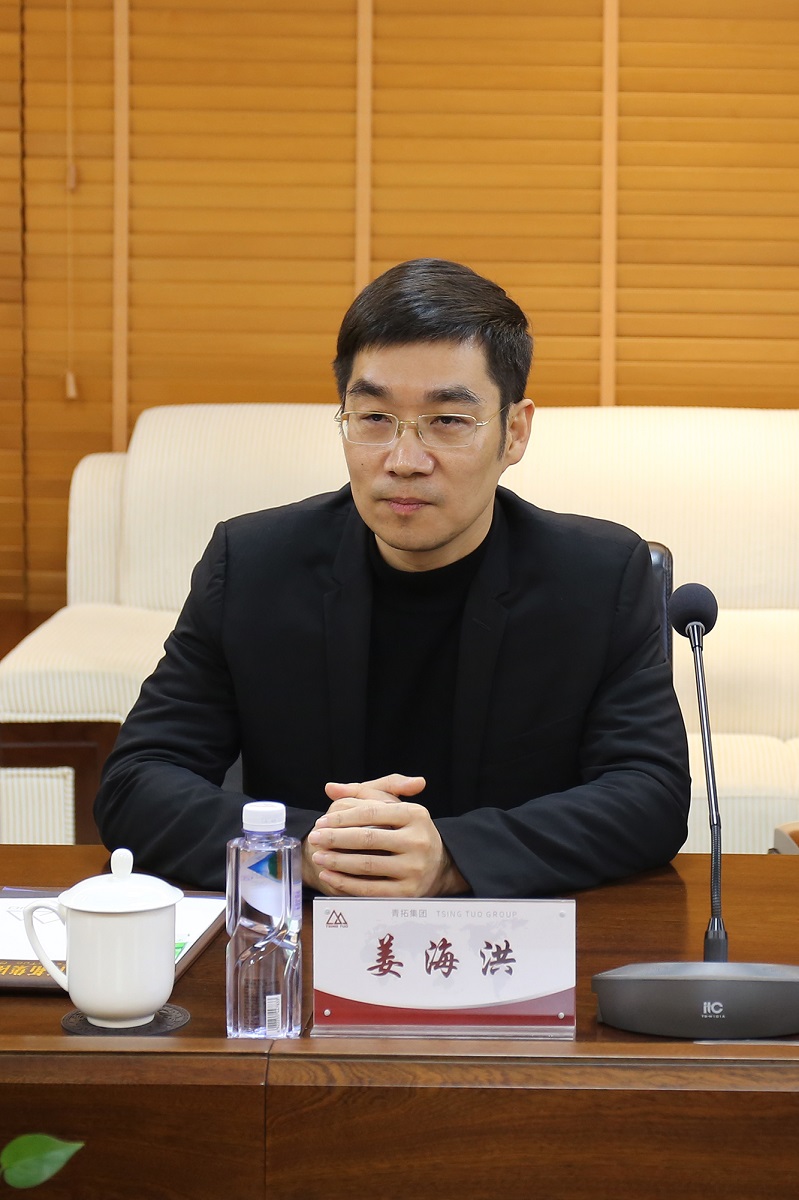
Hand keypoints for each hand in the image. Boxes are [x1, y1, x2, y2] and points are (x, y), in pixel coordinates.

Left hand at [302, 774, 466, 897]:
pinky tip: (329, 875)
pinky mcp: (408, 893)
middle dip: (335, 838)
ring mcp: (415, 868)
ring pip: (366, 865)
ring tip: (318, 856)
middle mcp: (418, 841)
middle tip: (314, 838)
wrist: (438, 866)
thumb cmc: (408, 831)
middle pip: (367, 838)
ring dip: (336, 861)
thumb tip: (330, 788)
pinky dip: (345, 883)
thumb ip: (363, 792)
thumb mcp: (394, 806)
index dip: (342, 817)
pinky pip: (369, 889)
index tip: (321, 822)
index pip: (371, 812)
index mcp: (416, 814)